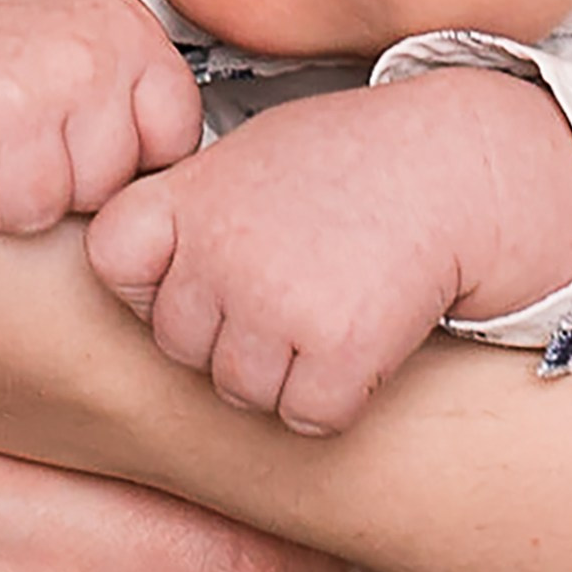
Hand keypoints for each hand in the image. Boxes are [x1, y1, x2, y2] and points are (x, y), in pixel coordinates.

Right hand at [0, 0, 202, 233]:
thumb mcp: (82, 36)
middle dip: (51, 183)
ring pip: (32, 212)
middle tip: (4, 130)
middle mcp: (84, 54)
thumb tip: (175, 198)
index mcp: (128, 33)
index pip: (171, 149)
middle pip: (99, 192)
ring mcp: (18, 84)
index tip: (70, 135)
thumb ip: (133, 101)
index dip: (116, 160)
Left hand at [84, 70, 571, 435]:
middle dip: (231, 332)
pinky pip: (308, 416)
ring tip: (334, 299)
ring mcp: (272, 304)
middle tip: (297, 280)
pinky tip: (366, 332)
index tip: (208, 266)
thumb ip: (192, 211)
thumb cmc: (357, 159)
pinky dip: (339, 395)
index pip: (112, 265)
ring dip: (285, 370)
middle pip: (181, 346)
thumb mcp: (254, 155)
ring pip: (240, 393)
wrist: (459, 165)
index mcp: (188, 195)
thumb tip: (135, 285)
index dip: (156, 281)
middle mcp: (217, 252)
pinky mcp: (334, 353)